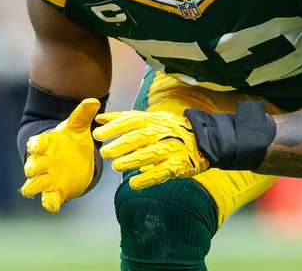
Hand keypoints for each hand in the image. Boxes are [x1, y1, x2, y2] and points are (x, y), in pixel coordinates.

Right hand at [20, 98, 100, 212]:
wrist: (73, 158)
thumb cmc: (71, 140)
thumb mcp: (78, 127)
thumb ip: (83, 115)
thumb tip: (93, 101)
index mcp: (46, 144)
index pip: (36, 143)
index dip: (34, 145)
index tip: (35, 146)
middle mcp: (42, 162)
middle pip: (30, 166)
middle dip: (32, 168)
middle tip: (37, 168)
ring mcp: (46, 179)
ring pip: (32, 186)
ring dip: (33, 187)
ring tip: (38, 188)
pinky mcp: (55, 192)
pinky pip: (48, 200)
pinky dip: (49, 203)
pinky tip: (54, 205)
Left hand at [93, 110, 209, 189]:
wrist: (204, 139)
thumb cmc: (170, 129)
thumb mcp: (150, 118)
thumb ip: (124, 119)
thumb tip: (99, 118)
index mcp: (153, 120)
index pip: (131, 121)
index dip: (114, 127)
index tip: (98, 134)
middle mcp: (162, 132)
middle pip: (139, 137)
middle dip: (120, 145)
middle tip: (105, 153)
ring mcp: (171, 148)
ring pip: (150, 154)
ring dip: (132, 161)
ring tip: (116, 166)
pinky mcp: (179, 165)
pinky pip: (162, 172)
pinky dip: (148, 179)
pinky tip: (134, 183)